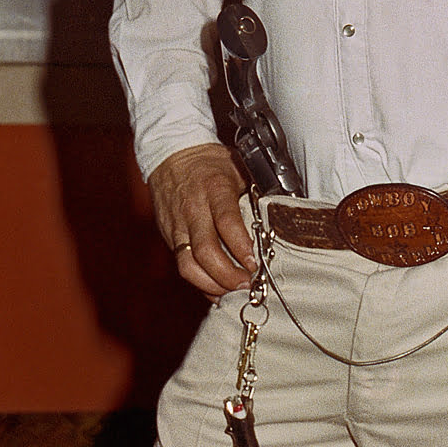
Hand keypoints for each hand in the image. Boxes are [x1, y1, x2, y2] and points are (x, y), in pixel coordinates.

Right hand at [148, 143, 257, 299]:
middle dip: (227, 275)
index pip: (227, 222)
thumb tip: (278, 215)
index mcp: (214, 188)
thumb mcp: (237, 168)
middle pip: (205, 251)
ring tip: (233, 291)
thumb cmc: (209, 163)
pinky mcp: (169, 236)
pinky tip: (216, 288)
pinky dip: (199, 281)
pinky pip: (182, 265)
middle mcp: (193, 209)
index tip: (255, 263)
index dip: (241, 246)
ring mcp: (178, 225)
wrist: (171, 155)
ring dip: (211, 284)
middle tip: (247, 283)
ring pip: (188, 265)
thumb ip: (254, 192)